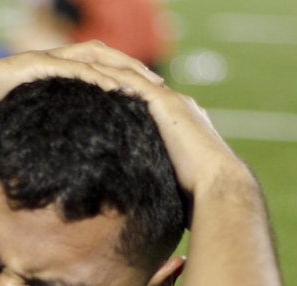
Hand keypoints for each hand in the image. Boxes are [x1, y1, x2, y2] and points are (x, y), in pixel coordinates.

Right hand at [0, 41, 165, 160]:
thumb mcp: (6, 150)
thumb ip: (25, 165)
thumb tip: (32, 202)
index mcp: (49, 87)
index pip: (98, 85)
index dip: (127, 97)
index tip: (153, 116)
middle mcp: (50, 70)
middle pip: (108, 68)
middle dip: (140, 81)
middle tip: (170, 100)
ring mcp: (43, 64)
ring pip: (99, 62)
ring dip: (131, 75)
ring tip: (159, 92)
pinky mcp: (35, 67)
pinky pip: (78, 69)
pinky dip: (104, 78)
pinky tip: (127, 91)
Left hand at [89, 66, 246, 195]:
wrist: (218, 187)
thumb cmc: (197, 196)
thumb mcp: (170, 183)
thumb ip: (155, 180)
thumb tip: (137, 205)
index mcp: (180, 123)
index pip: (147, 104)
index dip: (122, 98)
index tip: (96, 100)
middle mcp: (179, 106)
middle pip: (138, 83)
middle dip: (111, 78)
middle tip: (82, 77)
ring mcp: (174, 102)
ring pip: (133, 76)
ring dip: (106, 71)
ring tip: (78, 69)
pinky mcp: (167, 104)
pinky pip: (133, 82)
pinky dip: (112, 76)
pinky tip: (89, 75)